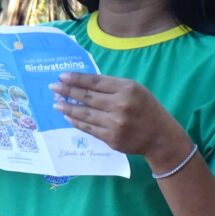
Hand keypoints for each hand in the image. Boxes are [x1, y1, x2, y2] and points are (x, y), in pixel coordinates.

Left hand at [50, 72, 189, 162]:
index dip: (76, 79)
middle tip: (53, 88)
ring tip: (56, 103)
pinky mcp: (111, 138)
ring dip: (67, 107)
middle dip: (67, 91)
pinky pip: (89, 128)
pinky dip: (76, 121)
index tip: (61, 76)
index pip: (94, 82)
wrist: (161, 137)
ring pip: (84, 114)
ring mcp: (115, 124)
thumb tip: (81, 82)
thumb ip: (111, 86)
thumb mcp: (134, 90)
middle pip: (86, 97)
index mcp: (127, 89)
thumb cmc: (146, 108)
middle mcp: (120, 106)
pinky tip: (68, 116)